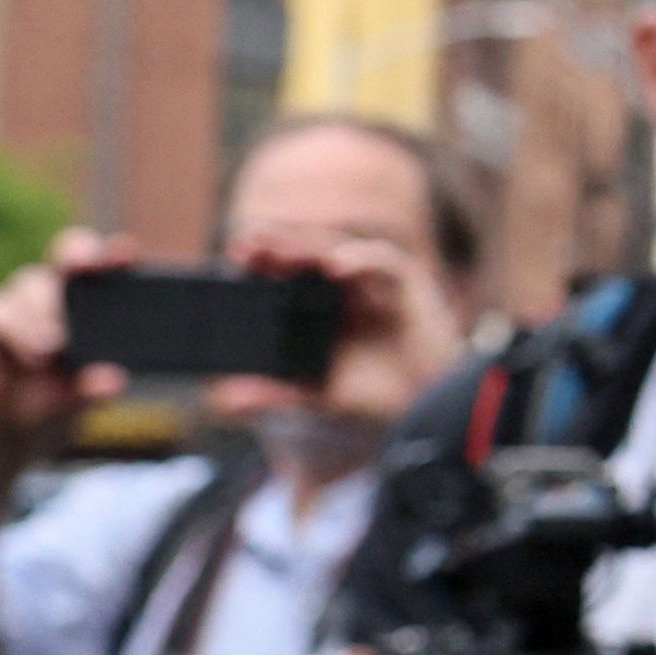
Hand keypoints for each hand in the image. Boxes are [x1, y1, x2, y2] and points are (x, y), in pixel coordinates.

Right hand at [0, 230, 130, 466]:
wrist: (8, 432)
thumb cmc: (57, 401)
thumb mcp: (81, 397)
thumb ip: (95, 387)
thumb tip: (113, 382)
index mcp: (92, 302)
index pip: (107, 266)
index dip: (115, 255)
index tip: (126, 252)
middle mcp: (55, 292)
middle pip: (67, 256)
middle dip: (78, 255)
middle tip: (84, 267)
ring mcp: (19, 302)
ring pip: (32, 286)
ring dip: (44, 312)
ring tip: (54, 347)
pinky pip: (0, 317)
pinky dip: (19, 333)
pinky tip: (33, 355)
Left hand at [225, 232, 465, 432]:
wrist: (428, 409)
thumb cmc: (377, 399)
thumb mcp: (317, 396)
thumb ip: (276, 394)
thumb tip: (227, 401)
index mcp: (319, 307)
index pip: (285, 274)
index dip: (261, 265)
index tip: (234, 262)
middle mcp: (346, 288)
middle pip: (305, 255)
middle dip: (276, 247)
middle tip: (245, 245)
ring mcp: (375, 281)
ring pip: (336, 250)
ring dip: (306, 245)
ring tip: (276, 247)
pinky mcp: (407, 282)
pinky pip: (382, 261)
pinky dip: (360, 260)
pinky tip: (335, 266)